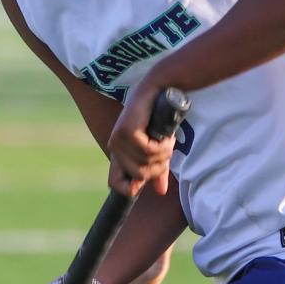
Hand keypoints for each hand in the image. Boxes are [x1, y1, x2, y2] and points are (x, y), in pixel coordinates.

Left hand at [105, 81, 178, 196]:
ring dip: (163, 156)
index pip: (115, 183)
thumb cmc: (157, 119)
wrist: (159, 92)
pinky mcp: (127, 131)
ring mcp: (119, 139)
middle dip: (158, 169)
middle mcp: (115, 148)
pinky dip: (161, 147)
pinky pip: (147, 151)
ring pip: (144, 164)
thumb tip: (161, 192)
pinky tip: (167, 139)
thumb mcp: (157, 149)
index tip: (146, 184)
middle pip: (138, 176)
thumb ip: (158, 170)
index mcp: (118, 154)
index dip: (130, 189)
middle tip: (168, 154)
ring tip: (169, 143)